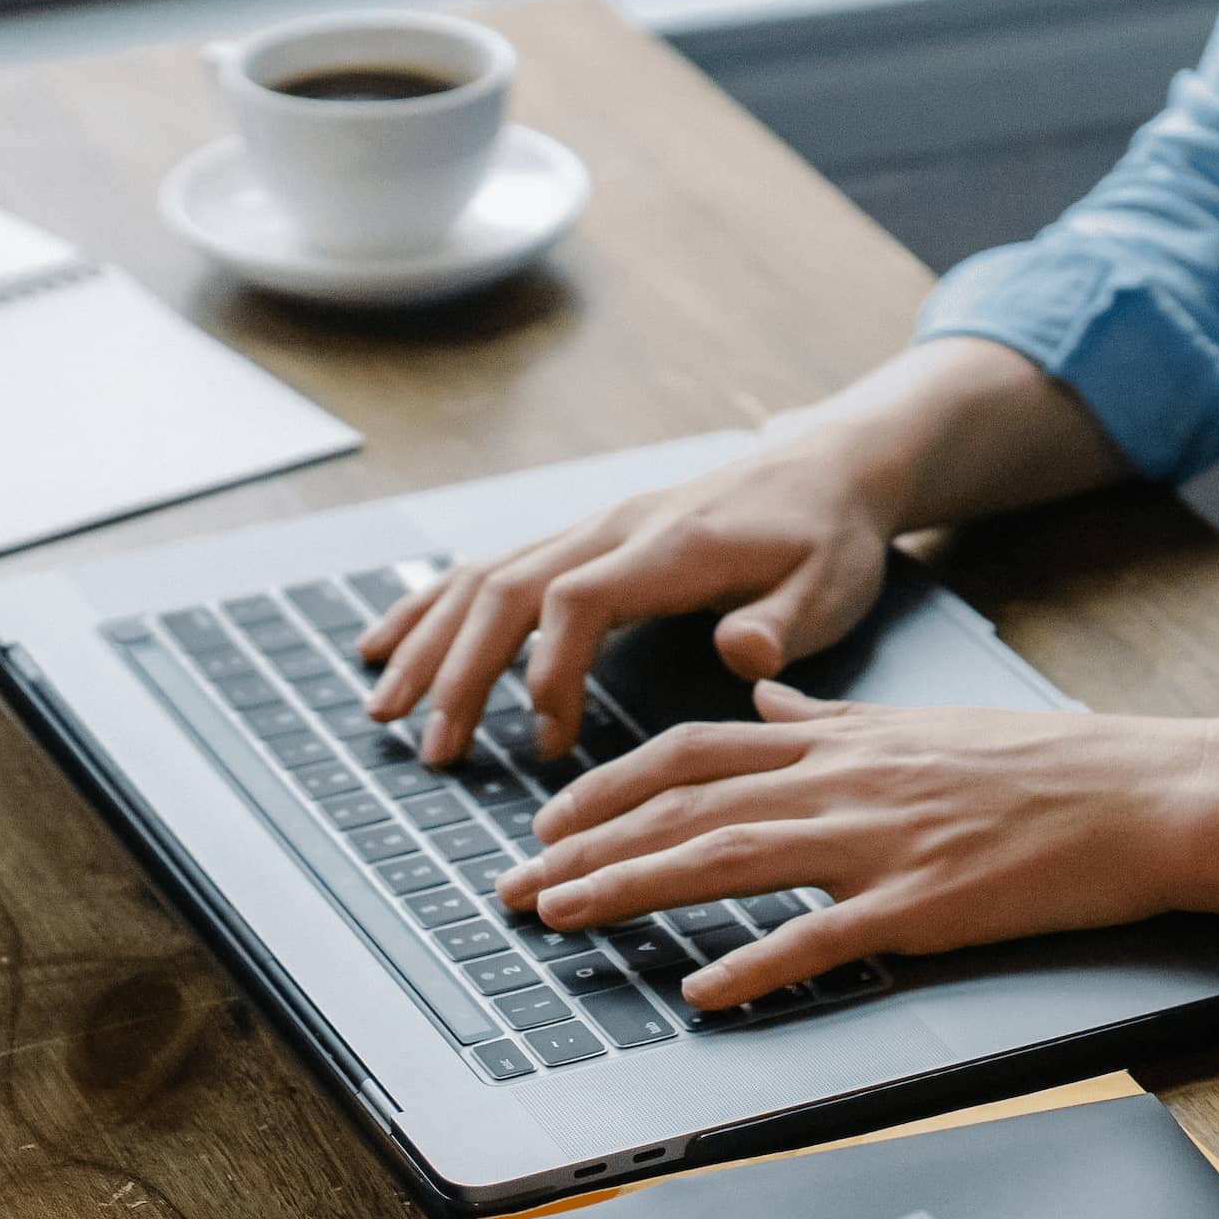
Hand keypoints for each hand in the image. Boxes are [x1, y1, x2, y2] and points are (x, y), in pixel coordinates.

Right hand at [355, 434, 900, 766]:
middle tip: (435, 751)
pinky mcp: (583, 541)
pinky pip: (491, 570)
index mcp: (669, 547)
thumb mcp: (832, 585)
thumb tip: (742, 656)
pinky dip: (432, 610)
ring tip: (386, 711)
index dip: (547, 669)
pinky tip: (389, 648)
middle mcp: (614, 530)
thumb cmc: (829, 537)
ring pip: (485, 578)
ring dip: (430, 644)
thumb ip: (784, 624)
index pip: (576, 599)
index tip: (546, 741)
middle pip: (507, 590)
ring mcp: (591, 531)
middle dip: (459, 672)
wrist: (826, 467)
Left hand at [495, 681, 1218, 1011]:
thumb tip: (767, 695)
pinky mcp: (923, 905)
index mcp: (839, 739)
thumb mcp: (920, 723)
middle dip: (586, 846)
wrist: (1142, 793)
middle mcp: (842, 781)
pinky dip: (755, 967)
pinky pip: (821, 939)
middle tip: (515, 888)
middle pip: (685, 809)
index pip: (693, 752)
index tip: (551, 818)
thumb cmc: (1043, 766)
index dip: (609, 785)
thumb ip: (831, 715)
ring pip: (727, 860)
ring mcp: (879, 842)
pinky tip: (702, 994)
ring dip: (631, 890)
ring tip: (563, 919)